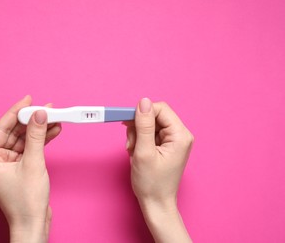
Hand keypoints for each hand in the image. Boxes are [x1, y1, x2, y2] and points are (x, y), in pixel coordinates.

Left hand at [0, 95, 61, 242]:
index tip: (28, 99)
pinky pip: (30, 148)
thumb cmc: (26, 201)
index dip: (16, 111)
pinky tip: (53, 131)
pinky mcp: (20, 168)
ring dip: (39, 130)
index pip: (2, 128)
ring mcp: (8, 164)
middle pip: (14, 132)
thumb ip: (36, 136)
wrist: (34, 224)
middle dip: (31, 120)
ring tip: (55, 118)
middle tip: (46, 109)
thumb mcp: (33, 163)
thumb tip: (40, 114)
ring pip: (24, 139)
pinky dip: (41, 141)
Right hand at [125, 98, 192, 242]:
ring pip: (149, 124)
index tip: (125, 121)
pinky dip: (139, 140)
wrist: (155, 203)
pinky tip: (137, 152)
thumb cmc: (152, 183)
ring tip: (134, 151)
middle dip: (138, 127)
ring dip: (137, 135)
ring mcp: (173, 140)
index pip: (160, 109)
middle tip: (131, 143)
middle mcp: (179, 135)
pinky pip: (149, 133)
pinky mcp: (165, 145)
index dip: (141, 112)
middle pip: (154, 115)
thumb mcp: (144, 152)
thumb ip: (143, 125)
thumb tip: (143, 102)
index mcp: (180, 135)